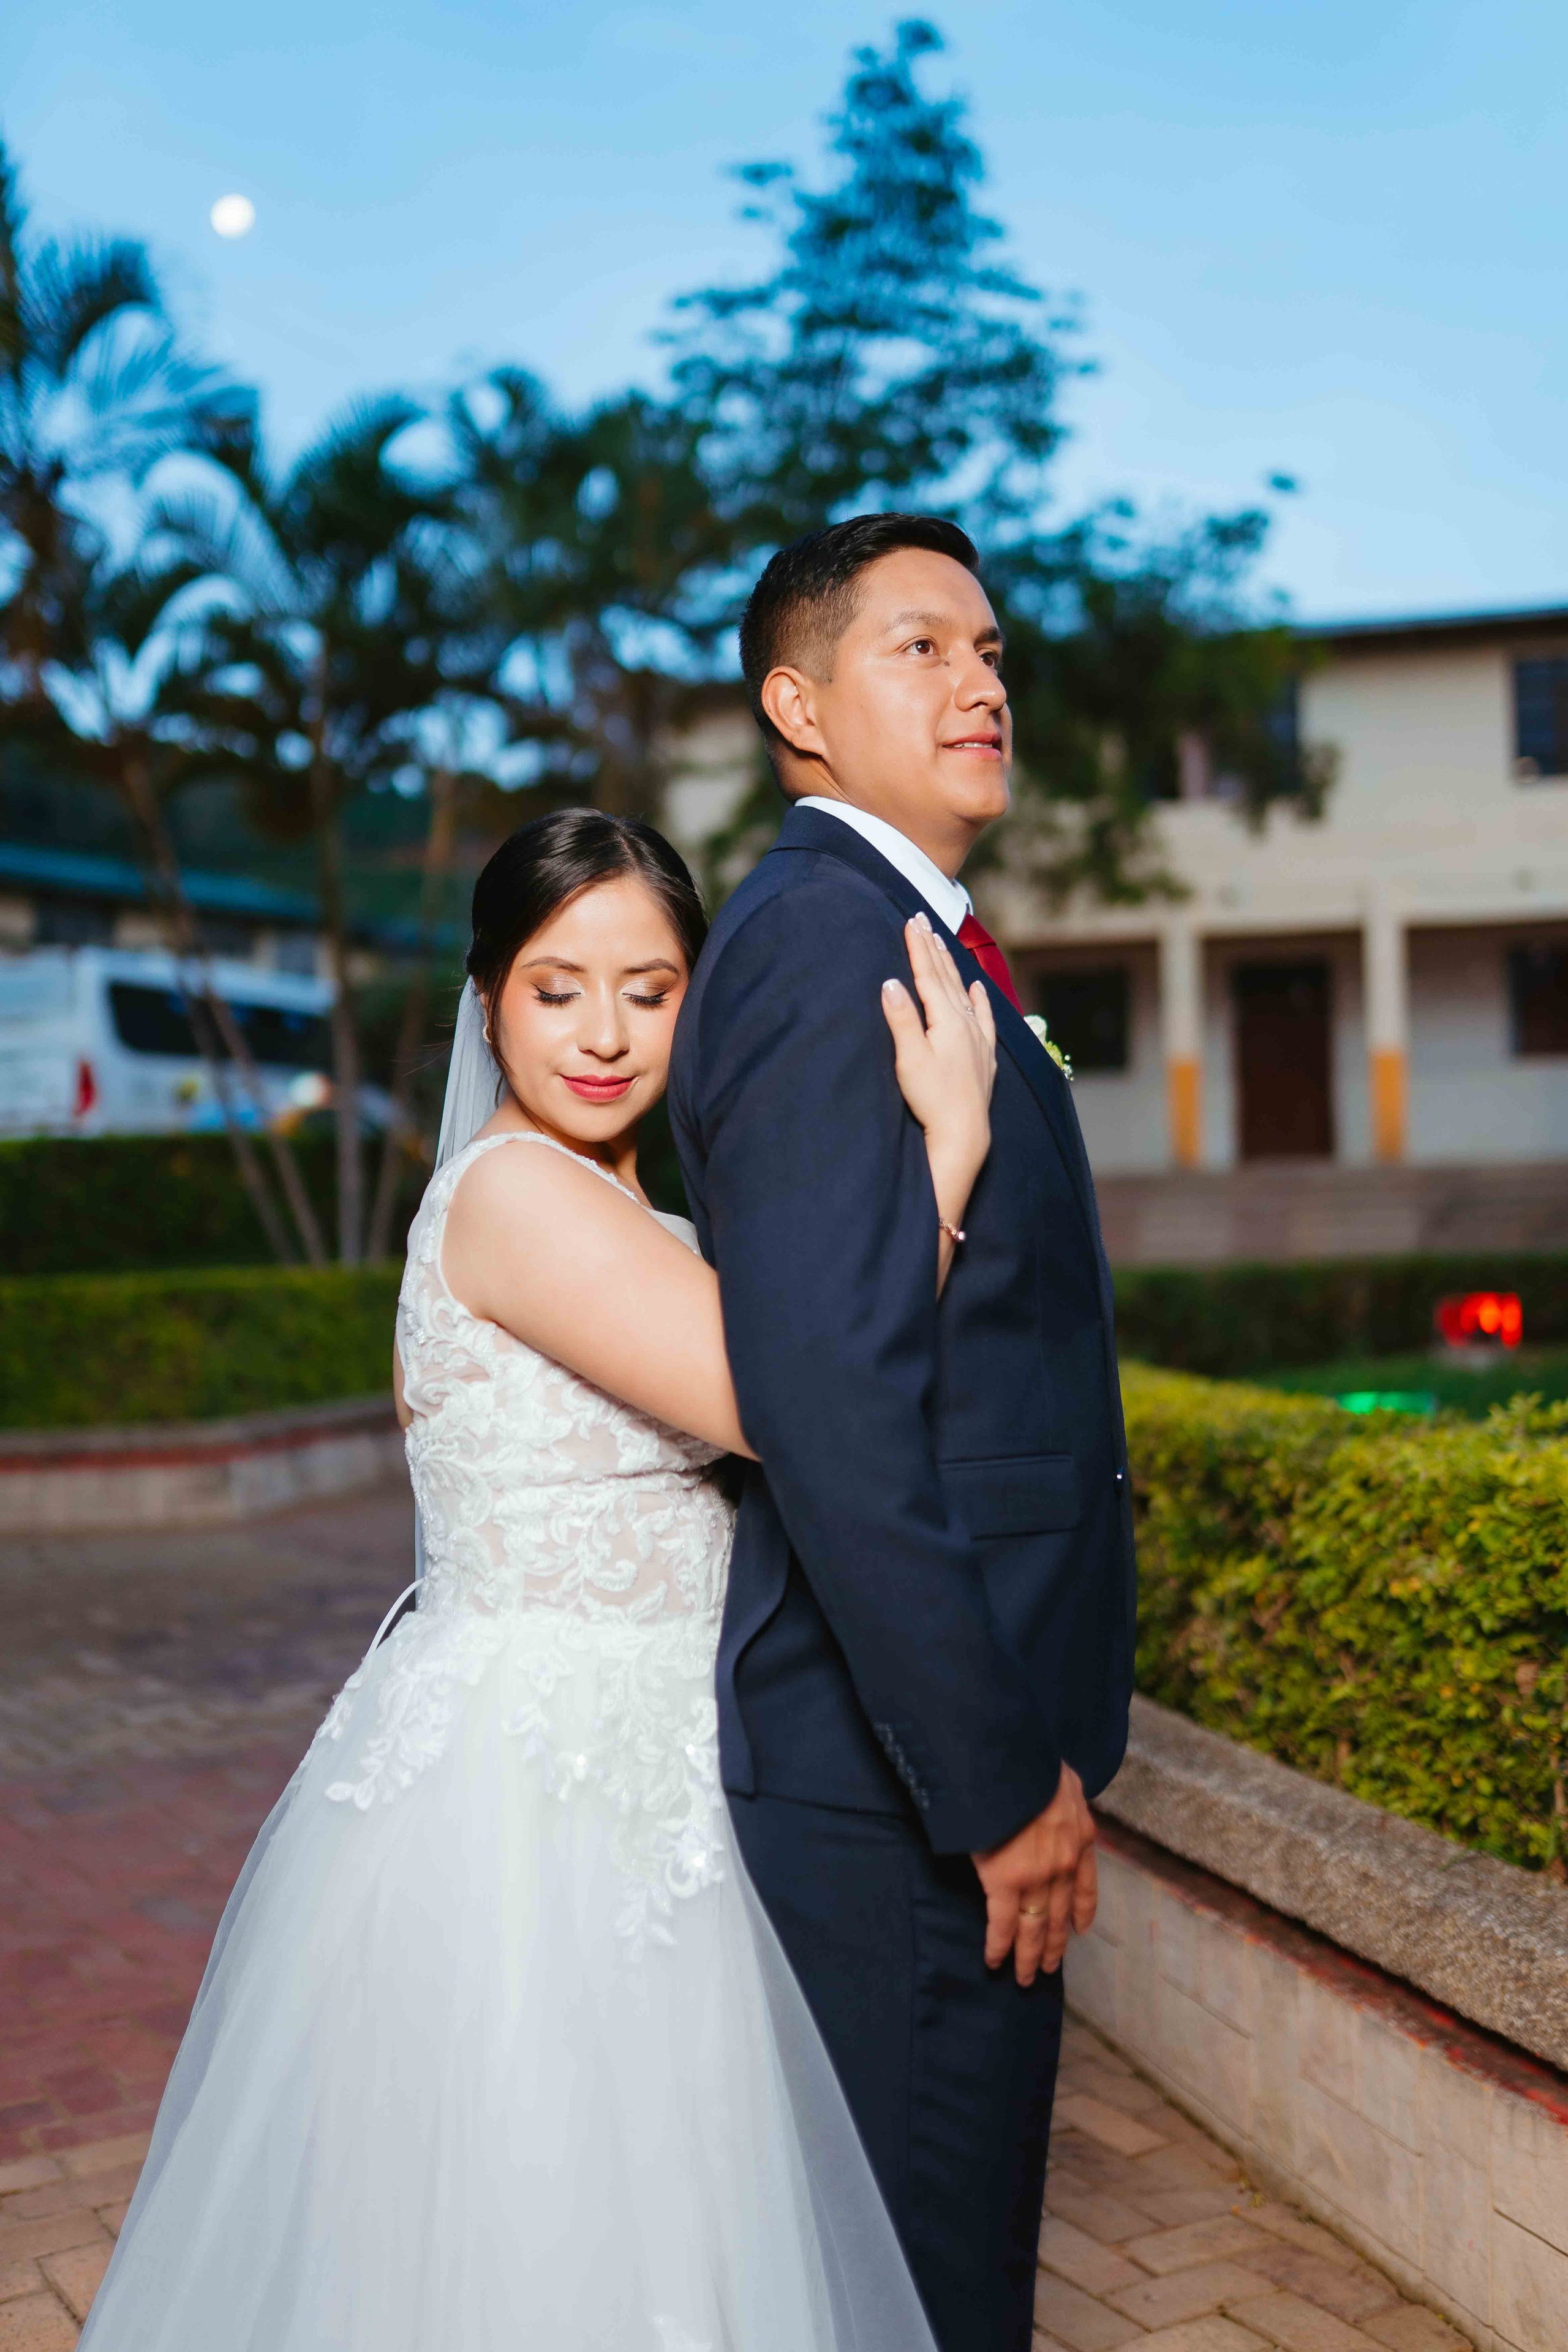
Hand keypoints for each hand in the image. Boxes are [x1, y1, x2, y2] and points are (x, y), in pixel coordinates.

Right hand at [881, 914, 995, 1182]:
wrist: (964, 1133)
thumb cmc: (932, 1099)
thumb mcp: (909, 1059)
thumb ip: (901, 1019)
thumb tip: (890, 983)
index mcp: (945, 1020)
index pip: (928, 975)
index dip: (917, 947)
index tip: (910, 921)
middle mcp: (965, 1023)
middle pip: (945, 977)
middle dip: (932, 947)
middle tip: (922, 919)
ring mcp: (977, 1038)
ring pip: (963, 992)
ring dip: (951, 966)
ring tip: (942, 942)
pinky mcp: (984, 1055)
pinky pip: (984, 1017)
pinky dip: (980, 998)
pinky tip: (978, 987)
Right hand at [971, 1764, 1097, 1985]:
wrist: (1010, 1760)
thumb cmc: (1031, 1759)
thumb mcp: (1064, 1777)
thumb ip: (1064, 1797)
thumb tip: (1059, 1797)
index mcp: (1081, 1837)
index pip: (1085, 1886)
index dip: (1081, 1912)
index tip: (1079, 1930)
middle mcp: (1065, 1865)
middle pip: (1059, 1917)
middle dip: (1053, 1946)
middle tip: (1046, 1969)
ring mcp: (1037, 1878)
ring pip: (1035, 1928)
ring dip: (1029, 1956)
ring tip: (1024, 1977)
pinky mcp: (1006, 1883)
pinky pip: (1003, 1925)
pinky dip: (999, 1947)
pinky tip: (994, 1961)